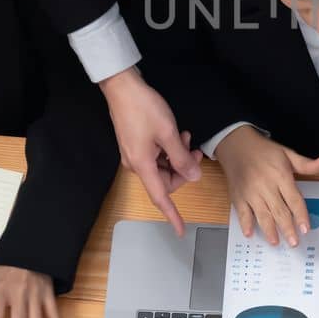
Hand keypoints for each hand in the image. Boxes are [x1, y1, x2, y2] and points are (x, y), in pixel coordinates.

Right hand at [101, 67, 202, 235]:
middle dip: (183, 169)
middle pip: (165, 180)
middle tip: (195, 151)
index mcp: (142, 165)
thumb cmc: (143, 107)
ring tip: (187, 137)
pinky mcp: (136, 144)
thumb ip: (182, 158)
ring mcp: (135, 154)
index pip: (160, 198)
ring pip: (163, 166)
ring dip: (178, 156)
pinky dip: (169, 149)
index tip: (180, 230)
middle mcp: (136, 164)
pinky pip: (157, 156)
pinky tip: (178, 134)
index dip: (172, 215)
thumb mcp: (168, 133)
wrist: (122, 87)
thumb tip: (194, 178)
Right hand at [215, 126, 318, 246]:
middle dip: (287, 228)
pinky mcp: (238, 196)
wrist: (236, 143)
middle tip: (294, 243)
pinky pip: (242, 212)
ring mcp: (250, 192)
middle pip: (279, 211)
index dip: (300, 215)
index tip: (306, 229)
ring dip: (269, 230)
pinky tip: (250, 234)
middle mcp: (265, 185)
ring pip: (262, 214)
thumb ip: (306, 164)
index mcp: (280, 175)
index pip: (293, 199)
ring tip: (276, 242)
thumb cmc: (264, 150)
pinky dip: (245, 224)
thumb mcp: (287, 153)